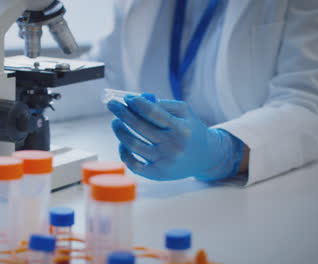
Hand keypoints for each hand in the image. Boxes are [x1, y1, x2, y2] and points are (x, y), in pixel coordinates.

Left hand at [107, 95, 244, 180]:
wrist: (204, 157)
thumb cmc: (190, 130)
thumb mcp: (184, 112)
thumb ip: (163, 104)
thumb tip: (137, 100)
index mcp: (181, 128)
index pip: (153, 113)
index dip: (137, 104)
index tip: (127, 98)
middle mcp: (173, 146)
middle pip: (140, 127)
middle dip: (122, 113)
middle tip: (112, 105)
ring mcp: (164, 161)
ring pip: (133, 145)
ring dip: (120, 131)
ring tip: (116, 122)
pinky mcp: (157, 174)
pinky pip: (134, 164)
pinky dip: (124, 152)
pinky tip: (122, 142)